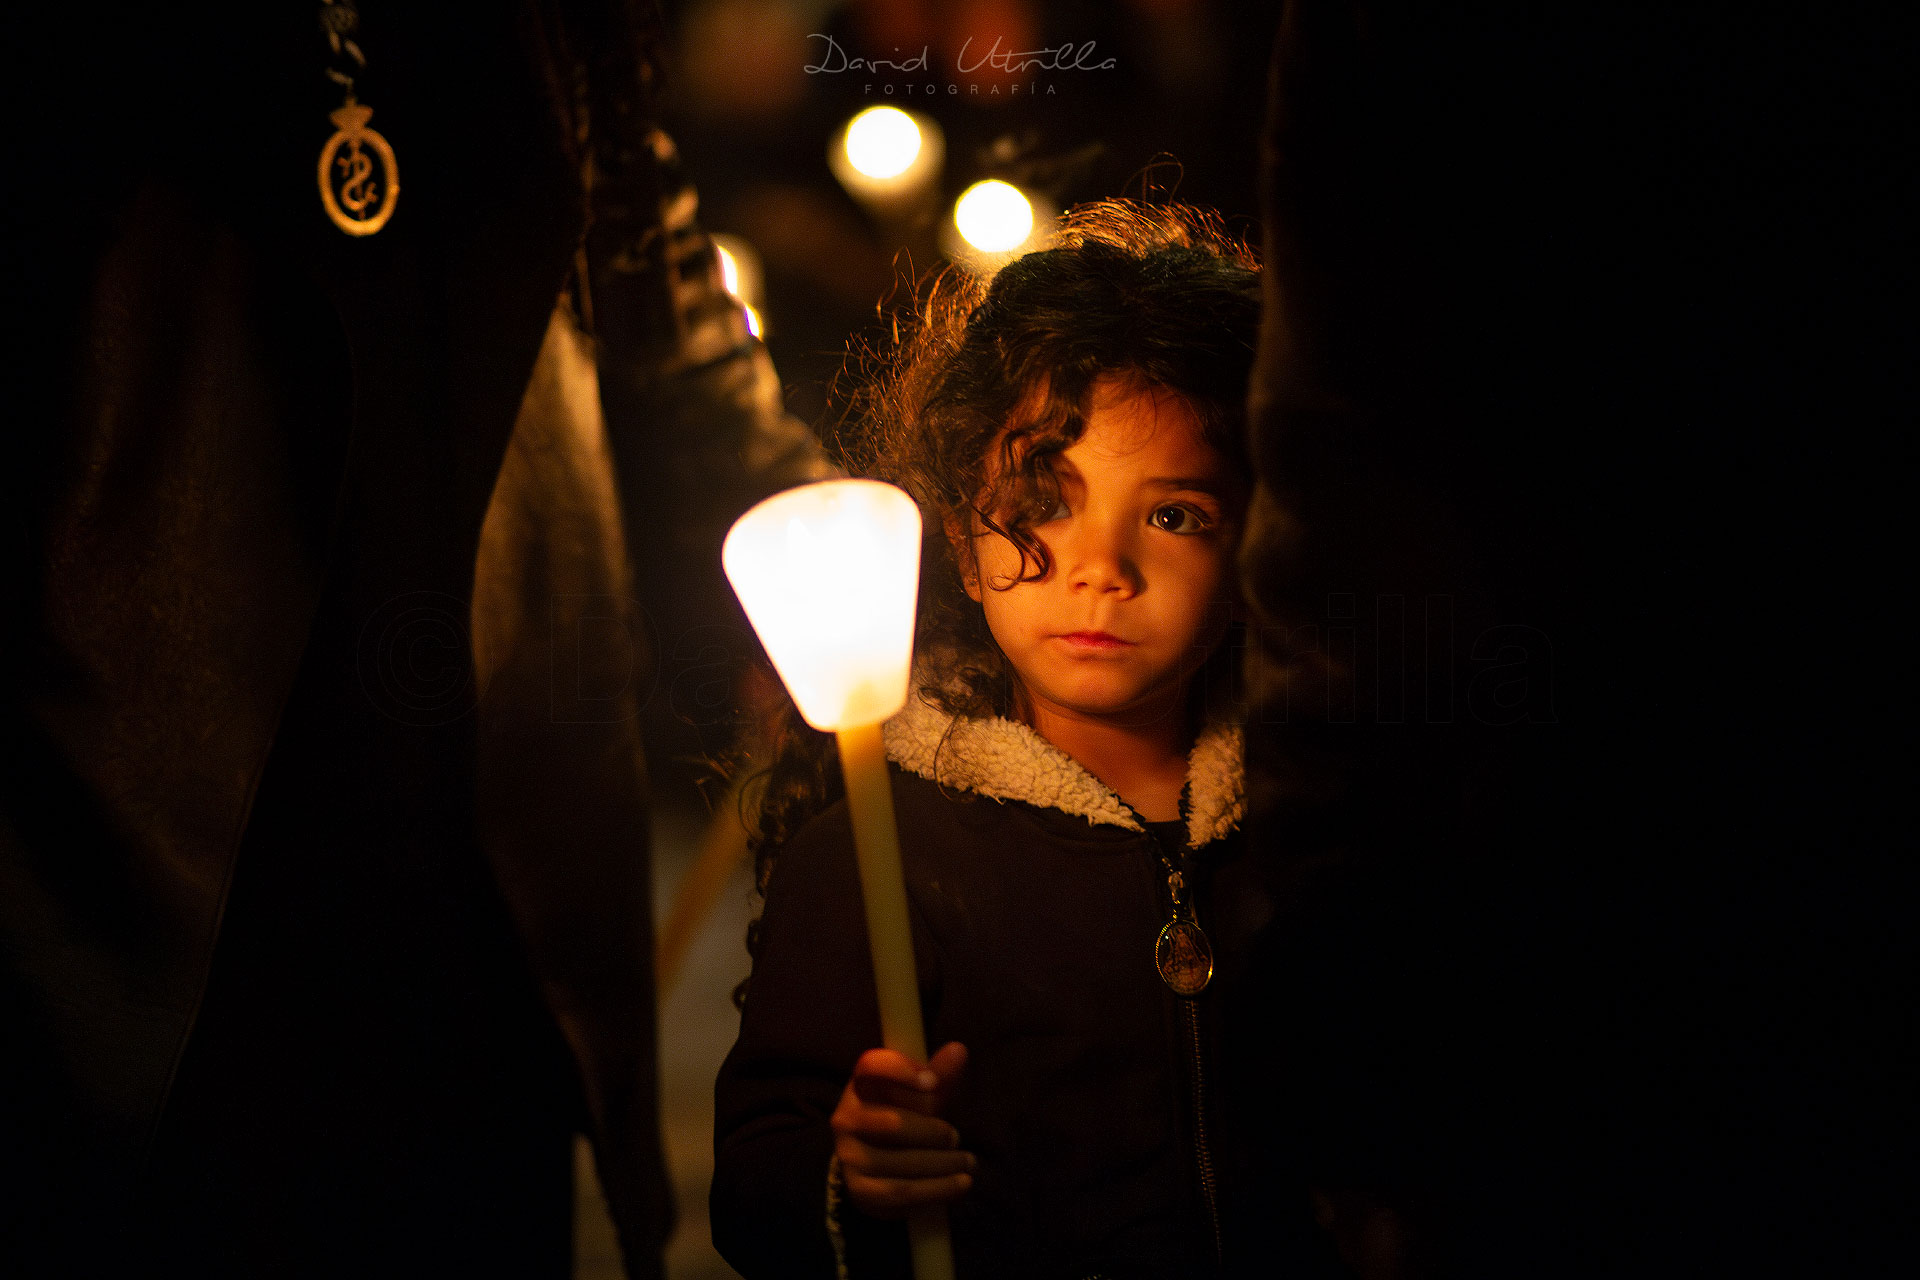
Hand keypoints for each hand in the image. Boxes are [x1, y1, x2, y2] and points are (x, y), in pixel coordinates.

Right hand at [830, 1041, 972, 1218]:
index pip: (870, 1066)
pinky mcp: (860, 1190)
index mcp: (861, 1085)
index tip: (933, 1082)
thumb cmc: (904, 1117)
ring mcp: (849, 1156)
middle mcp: (847, 1118)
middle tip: (956, 1137)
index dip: (900, 1070)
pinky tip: (961, 1184)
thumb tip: (959, 1050)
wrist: (875, 1167)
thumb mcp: (920, 1095)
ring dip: (942, 1164)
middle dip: (934, 1133)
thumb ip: (939, 1075)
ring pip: (900, 1163)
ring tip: (968, 1163)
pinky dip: (936, 1190)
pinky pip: (901, 1192)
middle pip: (894, 1124)